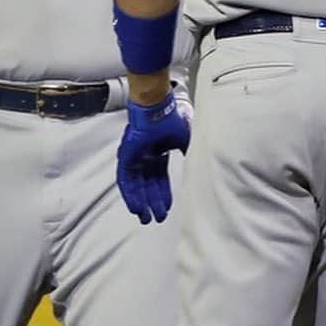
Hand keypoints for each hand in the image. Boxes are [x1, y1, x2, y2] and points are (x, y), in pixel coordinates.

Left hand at [116, 93, 190, 224]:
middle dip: (152, 202)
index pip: (160, 177)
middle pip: (148, 184)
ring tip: (145, 217)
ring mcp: (135, 155)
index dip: (163, 193)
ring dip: (141, 202)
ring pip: (136, 184)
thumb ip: (191, 156)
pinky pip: (125, 179)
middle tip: (156, 217)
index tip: (167, 207)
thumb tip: (200, 169)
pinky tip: (135, 206)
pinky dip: (130, 194)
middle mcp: (146, 154)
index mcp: (159, 150)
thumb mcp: (185, 142)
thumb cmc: (170, 119)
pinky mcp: (126, 156)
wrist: (156, 107)